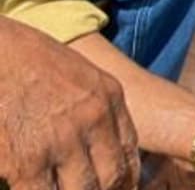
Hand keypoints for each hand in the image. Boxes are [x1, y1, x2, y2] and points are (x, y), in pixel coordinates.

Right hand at [0, 22, 138, 189]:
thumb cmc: (25, 58)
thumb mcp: (77, 73)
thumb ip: (93, 105)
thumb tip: (97, 142)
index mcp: (109, 97)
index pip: (129, 152)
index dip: (125, 179)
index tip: (120, 188)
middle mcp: (94, 118)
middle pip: (113, 177)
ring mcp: (62, 140)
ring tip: (62, 188)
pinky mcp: (26, 160)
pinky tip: (32, 187)